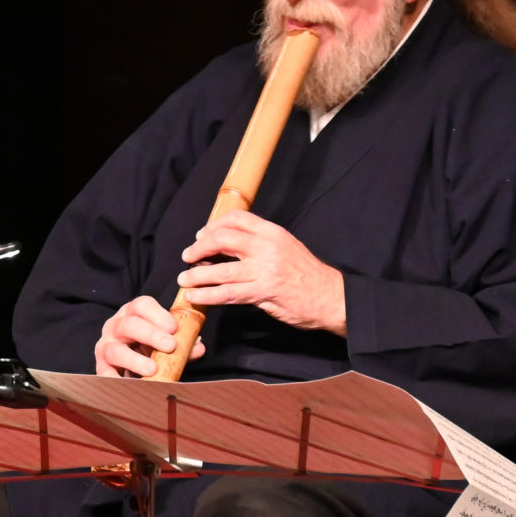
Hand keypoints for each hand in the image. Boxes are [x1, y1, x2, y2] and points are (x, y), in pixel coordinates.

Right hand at [95, 294, 205, 377]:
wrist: (124, 362)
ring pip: (115, 350)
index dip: (158, 314)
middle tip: (170, 345)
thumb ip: (182, 343)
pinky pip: (105, 374)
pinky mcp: (101, 367)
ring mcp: (105, 346)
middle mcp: (115, 326)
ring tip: (153, 369)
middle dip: (150, 334)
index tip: (174, 328)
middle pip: (129, 325)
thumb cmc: (149, 346)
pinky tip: (132, 386)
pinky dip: (117, 381)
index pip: (141, 305)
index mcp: (132, 313)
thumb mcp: (165, 341)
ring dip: (134, 360)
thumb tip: (198, 347)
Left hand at [178, 211, 347, 334]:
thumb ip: (260, 243)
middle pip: (222, 239)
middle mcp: (267, 247)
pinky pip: (227, 293)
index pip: (237, 218)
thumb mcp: (286, 247)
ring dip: (197, 275)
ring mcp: (264, 270)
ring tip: (184, 280)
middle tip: (188, 257)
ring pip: (220, 269)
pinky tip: (195, 297)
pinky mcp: (262, 292)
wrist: (331, 297)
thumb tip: (228, 245)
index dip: (214, 225)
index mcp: (272, 232)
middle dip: (200, 248)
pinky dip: (207, 295)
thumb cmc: (308, 274)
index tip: (201, 235)